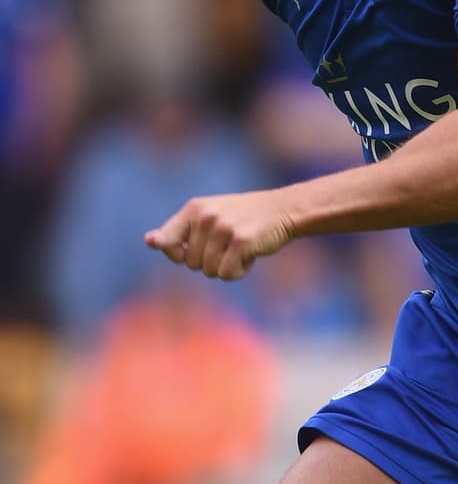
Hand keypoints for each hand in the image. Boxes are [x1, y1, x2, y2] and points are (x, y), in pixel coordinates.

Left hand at [145, 191, 295, 280]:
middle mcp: (205, 216)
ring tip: (241, 249)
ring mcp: (223, 228)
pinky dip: (239, 272)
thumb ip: (180, 231)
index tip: (193, 250)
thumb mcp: (209, 217)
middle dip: (210, 261)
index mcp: (193, 209)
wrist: (283, 210)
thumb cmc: (244, 217)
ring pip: (209, 271)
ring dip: (226, 267)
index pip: (166, 241)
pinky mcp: (241, 242)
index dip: (178, 254)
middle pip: (191, 263)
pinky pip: (226, 274)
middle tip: (230, 244)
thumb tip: (149, 241)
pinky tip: (250, 256)